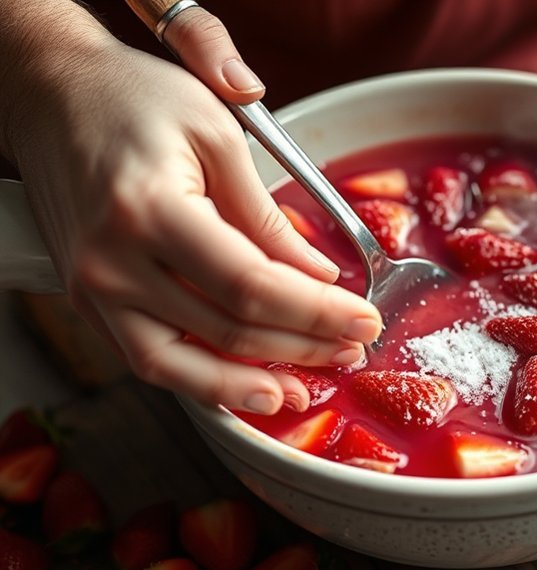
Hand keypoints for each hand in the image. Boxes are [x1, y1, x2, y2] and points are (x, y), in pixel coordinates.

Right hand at [6, 16, 380, 414]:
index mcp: (149, 209)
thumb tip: (317, 276)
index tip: (366, 317)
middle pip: (226, 330)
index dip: (317, 312)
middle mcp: (110, 261)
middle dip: (303, 346)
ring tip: (306, 387)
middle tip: (354, 347)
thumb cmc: (133, 98)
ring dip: (252, 383)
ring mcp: (90, 288)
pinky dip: (202, 380)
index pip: (252, 286)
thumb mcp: (218, 135)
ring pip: (183, 366)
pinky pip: (150, 360)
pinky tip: (247, 384)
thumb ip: (266, 216)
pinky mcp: (86, 301)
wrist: (49, 93)